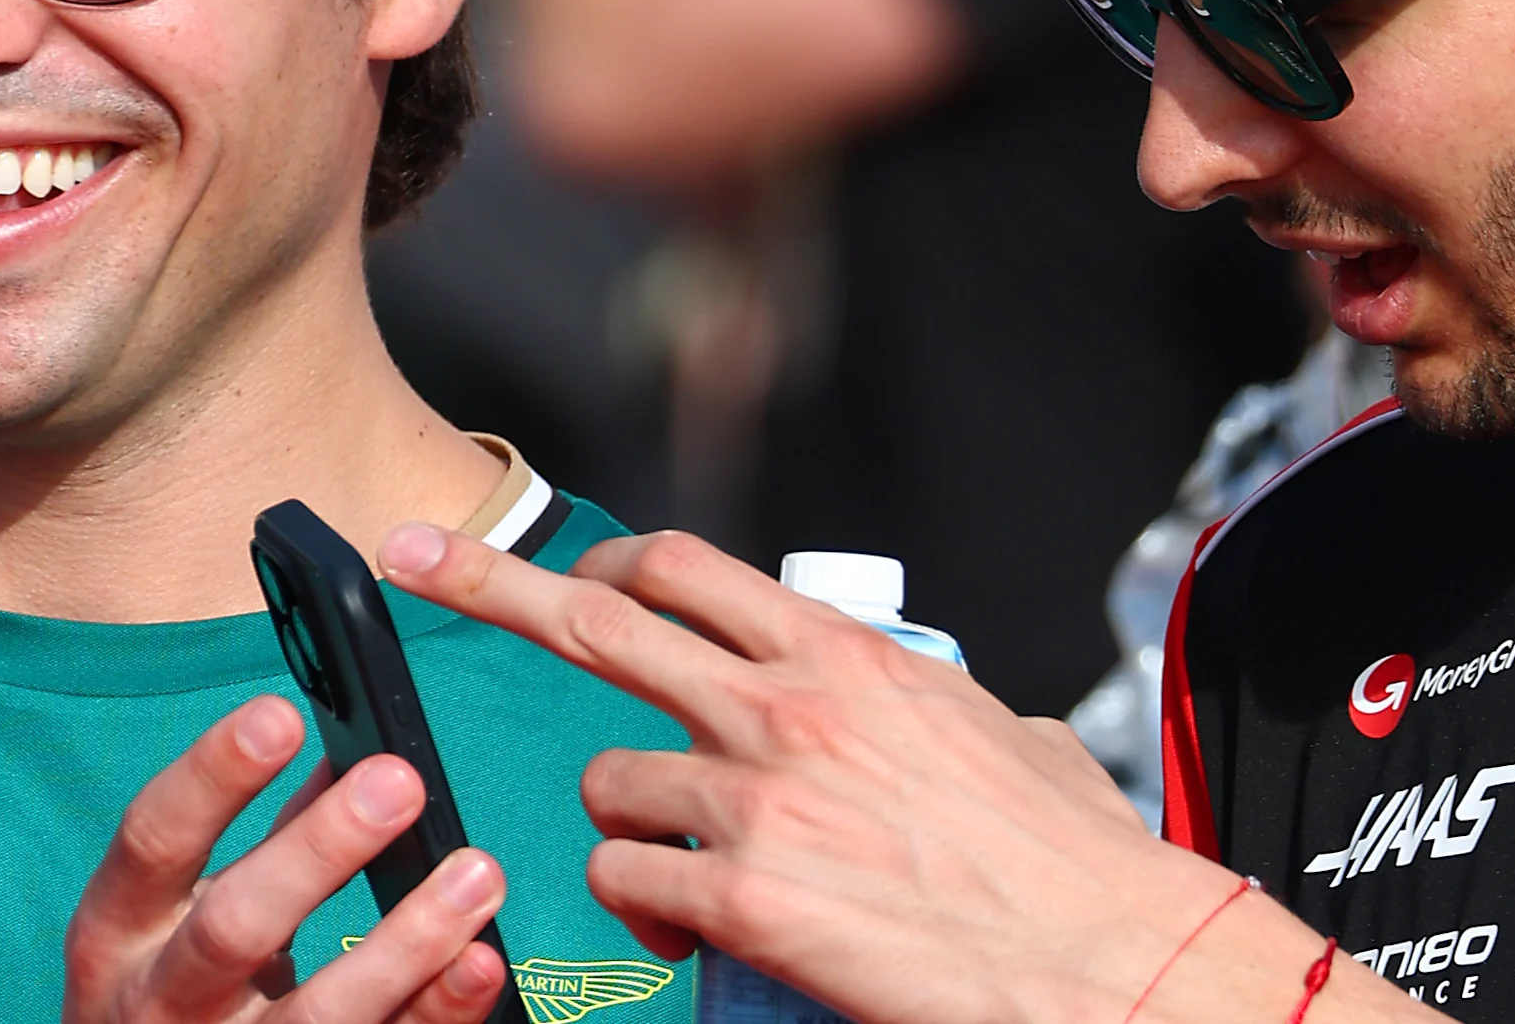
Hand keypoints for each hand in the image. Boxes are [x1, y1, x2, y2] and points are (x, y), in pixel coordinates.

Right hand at [66, 695, 513, 1023]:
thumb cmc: (173, 988)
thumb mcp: (181, 914)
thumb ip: (265, 840)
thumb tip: (348, 754)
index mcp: (121, 930)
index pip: (154, 839)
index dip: (213, 775)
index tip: (282, 715)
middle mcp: (158, 1001)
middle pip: (234, 926)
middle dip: (320, 850)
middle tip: (399, 783)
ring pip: (317, 1011)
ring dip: (407, 942)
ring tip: (476, 875)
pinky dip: (435, 1010)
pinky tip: (480, 962)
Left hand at [377, 526, 1259, 1023]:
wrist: (1108, 958)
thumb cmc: (1070, 861)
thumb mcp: (996, 733)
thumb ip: (913, 702)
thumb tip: (892, 699)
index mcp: (845, 655)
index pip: (683, 567)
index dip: (600, 565)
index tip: (550, 567)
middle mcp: (787, 706)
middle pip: (595, 619)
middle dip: (482, 581)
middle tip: (406, 556)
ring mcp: (755, 798)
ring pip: (607, 782)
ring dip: (626, 826)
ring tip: (688, 873)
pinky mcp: (739, 898)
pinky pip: (627, 884)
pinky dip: (643, 911)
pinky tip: (697, 931)